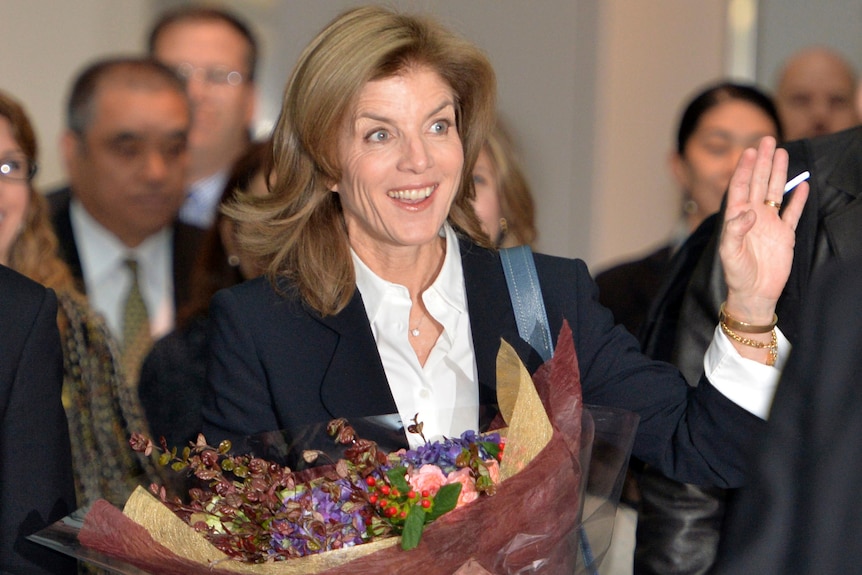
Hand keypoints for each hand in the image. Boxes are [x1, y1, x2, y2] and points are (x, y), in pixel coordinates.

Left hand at [719, 136, 808, 323]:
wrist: (755, 293)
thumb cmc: (737, 274)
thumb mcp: (730, 253)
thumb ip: (735, 231)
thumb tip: (747, 212)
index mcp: (737, 218)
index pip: (740, 187)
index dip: (744, 169)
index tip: (749, 151)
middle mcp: (753, 216)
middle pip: (759, 183)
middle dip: (762, 162)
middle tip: (767, 140)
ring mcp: (770, 224)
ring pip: (776, 192)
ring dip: (778, 173)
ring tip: (782, 153)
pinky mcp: (785, 235)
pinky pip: (793, 212)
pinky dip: (798, 199)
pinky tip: (803, 184)